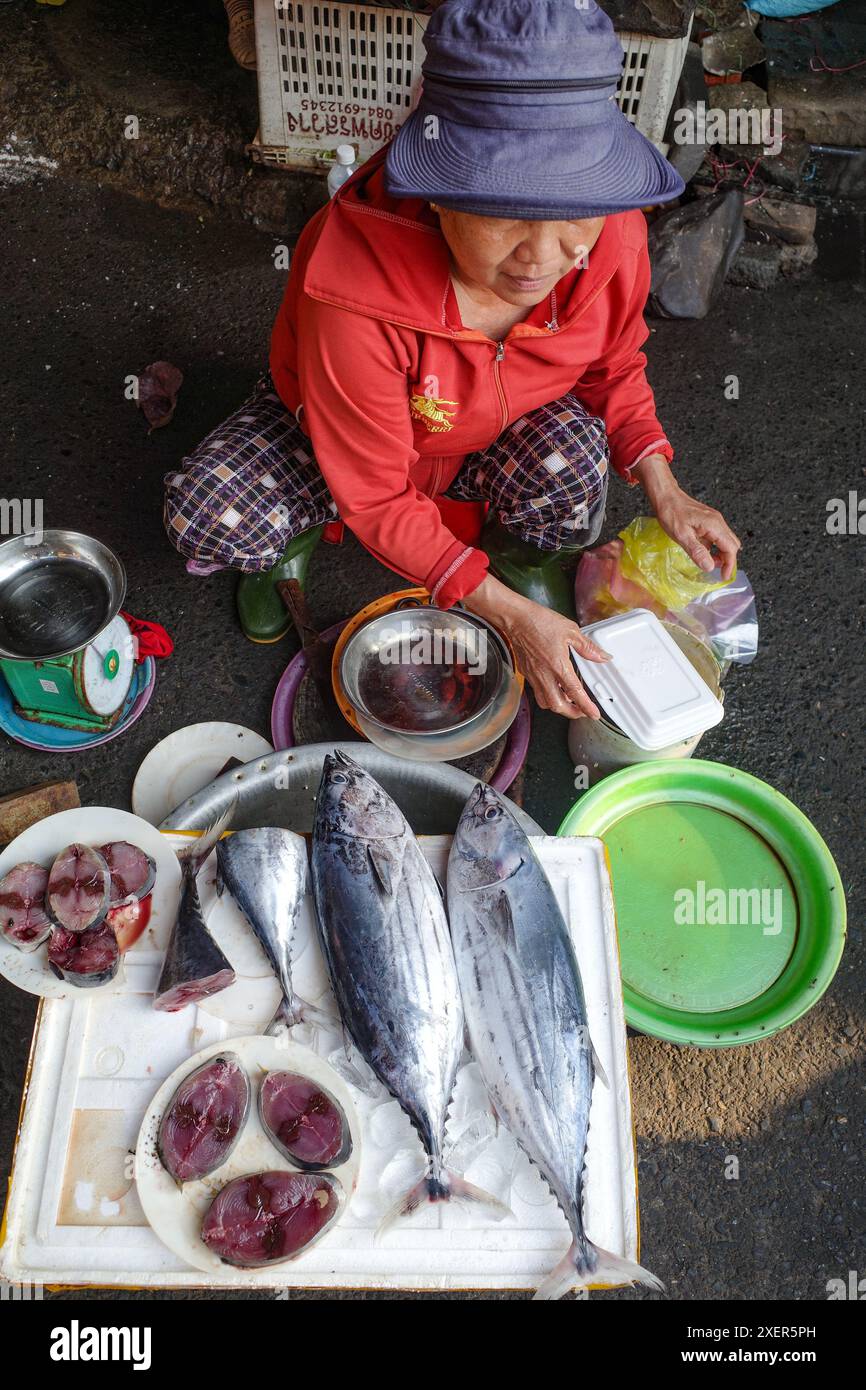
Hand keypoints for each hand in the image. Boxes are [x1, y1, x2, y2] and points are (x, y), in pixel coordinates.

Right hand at [462, 575, 608, 720]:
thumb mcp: (570, 631)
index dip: (586, 707)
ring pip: (545, 702)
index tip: (594, 714)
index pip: (575, 692)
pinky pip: (536, 692)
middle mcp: (544, 675)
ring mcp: (533, 675)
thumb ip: (587, 647)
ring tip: (568, 701)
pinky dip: (547, 696)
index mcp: (558, 665)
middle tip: (582, 711)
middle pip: (558, 705)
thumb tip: (602, 657)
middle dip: (572, 713)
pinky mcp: (526, 673)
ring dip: (558, 706)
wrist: (515, 618)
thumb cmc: (540, 621)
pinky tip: (553, 688)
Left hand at [633, 455, 740, 580]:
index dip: (730, 564)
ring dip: (720, 554)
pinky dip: (714, 547)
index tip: (724, 577)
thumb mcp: (682, 535)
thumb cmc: (671, 513)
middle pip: (732, 545)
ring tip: (708, 563)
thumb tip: (710, 567)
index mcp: (714, 525)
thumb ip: (697, 551)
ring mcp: (714, 520)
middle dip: (727, 560)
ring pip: (725, 541)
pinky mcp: (708, 520)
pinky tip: (702, 552)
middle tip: (717, 572)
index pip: (730, 548)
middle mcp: (718, 522)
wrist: (665, 496)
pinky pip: (717, 536)